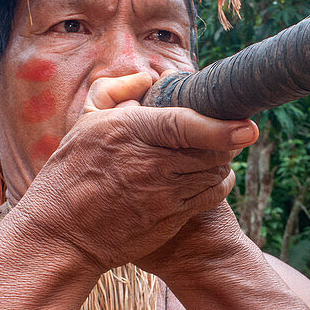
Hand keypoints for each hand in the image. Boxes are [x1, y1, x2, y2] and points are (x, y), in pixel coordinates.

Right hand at [14, 72, 258, 273]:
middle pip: (209, 151)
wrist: (62, 233)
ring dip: (221, 162)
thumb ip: (115, 90)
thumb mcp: (84, 122)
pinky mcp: (170, 219)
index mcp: (129, 133)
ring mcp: (162, 196)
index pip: (185, 125)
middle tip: (229, 131)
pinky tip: (212, 177)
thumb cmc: (71, 172)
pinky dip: (218, 184)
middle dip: (225, 140)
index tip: (248, 127)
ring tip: (215, 152)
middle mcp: (149, 165)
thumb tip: (148, 76)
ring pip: (214, 174)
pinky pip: (209, 198)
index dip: (221, 126)